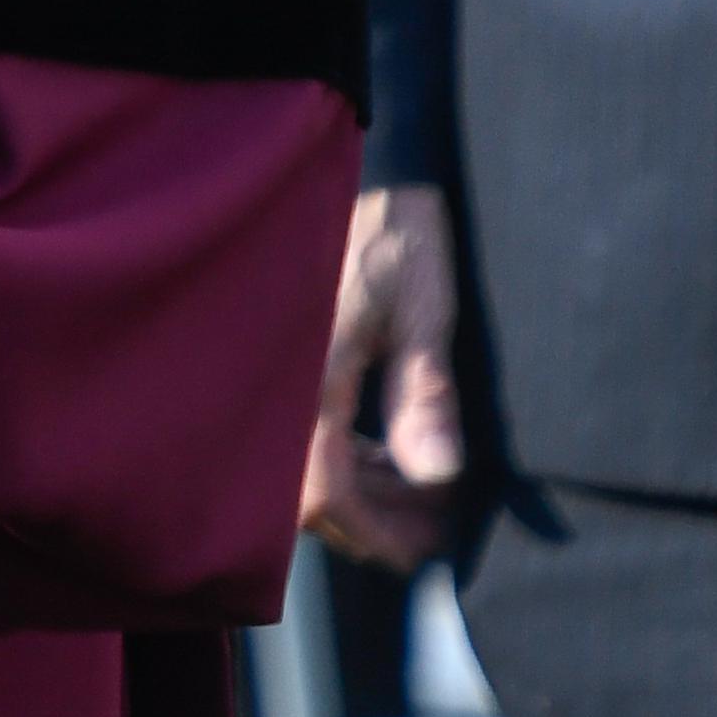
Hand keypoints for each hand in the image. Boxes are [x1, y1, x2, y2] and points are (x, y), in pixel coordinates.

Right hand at [304, 184, 468, 566]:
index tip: (422, 552)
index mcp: (309, 369)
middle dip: (370, 522)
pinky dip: (346, 457)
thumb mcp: (423, 303)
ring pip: (302, 467)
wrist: (370, 164)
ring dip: (360, 492)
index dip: (372, 529)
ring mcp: (278, 371)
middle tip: (433, 531)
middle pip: (305, 490)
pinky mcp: (288, 360)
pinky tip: (389, 454)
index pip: (323, 484)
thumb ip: (425, 389)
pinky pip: (302, 434)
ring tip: (421, 495)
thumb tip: (438, 475)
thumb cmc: (398, 226)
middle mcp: (281, 378)